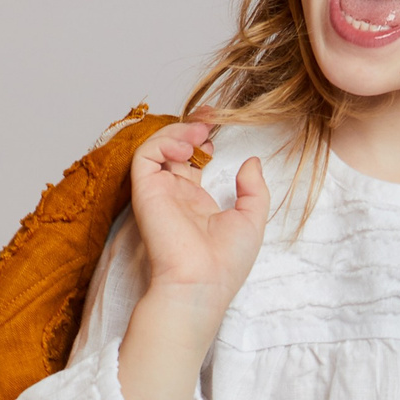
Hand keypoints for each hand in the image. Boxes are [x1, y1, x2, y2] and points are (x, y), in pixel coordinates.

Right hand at [118, 121, 267, 399]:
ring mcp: (159, 192)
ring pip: (157, 147)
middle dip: (189, 127)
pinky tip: (185, 148)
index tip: (217, 124)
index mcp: (197, 202)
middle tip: (209, 116)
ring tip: (200, 133)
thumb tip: (252, 162)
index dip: (202, 139)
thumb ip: (254, 190)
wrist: (201, 284)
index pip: (193, 161)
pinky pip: (145, 155)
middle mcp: (175, 195)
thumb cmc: (226, 263)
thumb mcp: (252, 221)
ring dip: (177, 132)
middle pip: (174, 149)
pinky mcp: (145, 192)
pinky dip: (163, 142)